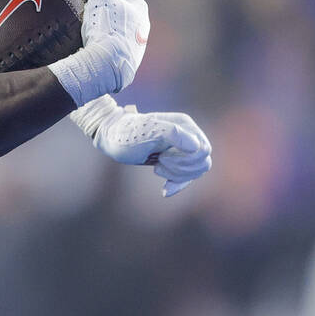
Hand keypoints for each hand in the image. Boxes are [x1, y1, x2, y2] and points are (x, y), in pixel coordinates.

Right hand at [49, 0, 149, 105]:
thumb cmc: (108, 30)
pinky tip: (91, 36)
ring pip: (118, 21)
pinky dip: (102, 33)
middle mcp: (141, 23)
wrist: (108, 66)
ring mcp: (135, 41)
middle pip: (121, 1)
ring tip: (86, 16)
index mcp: (138, 6)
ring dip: (103, 16)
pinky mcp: (125, 56)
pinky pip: (113, 39)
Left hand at [92, 106, 211, 195]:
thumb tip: (196, 146)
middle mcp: (188, 134)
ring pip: (197, 170)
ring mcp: (183, 147)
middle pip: (202, 162)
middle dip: (181, 168)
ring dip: (178, 174)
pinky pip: (189, 176)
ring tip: (157, 168)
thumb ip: (172, 134)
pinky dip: (178, 183)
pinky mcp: (177, 159)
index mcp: (185, 125)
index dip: (185, 159)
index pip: (202, 150)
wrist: (112, 139)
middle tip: (159, 162)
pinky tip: (165, 190)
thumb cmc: (126, 134)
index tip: (163, 157)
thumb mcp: (146, 133)